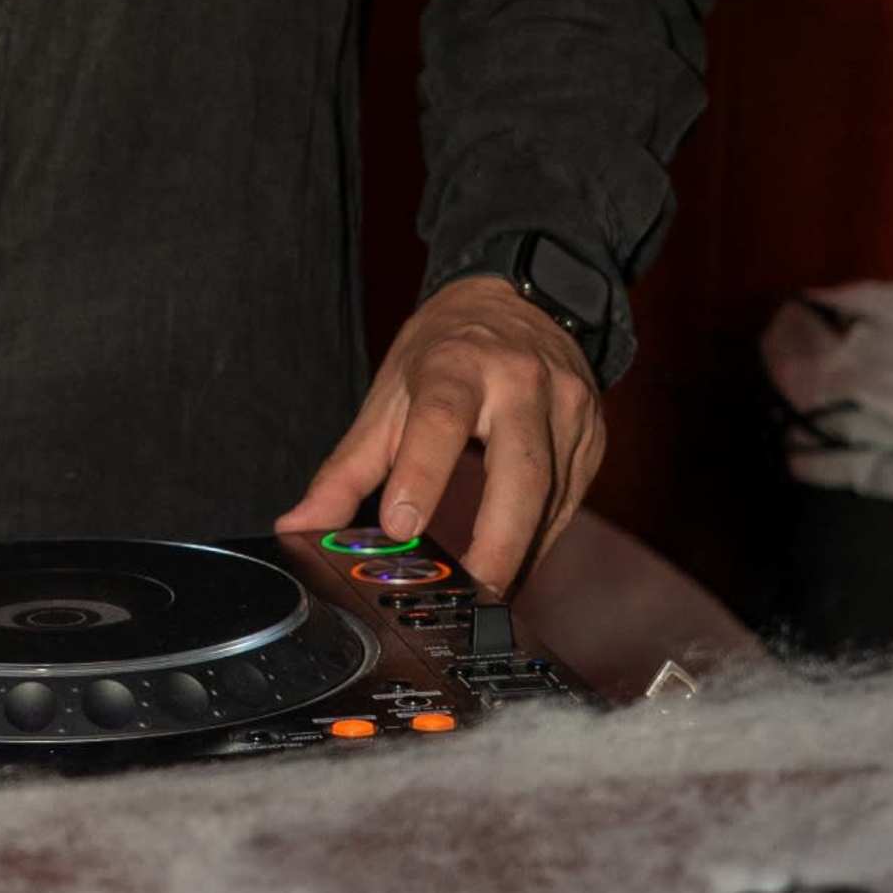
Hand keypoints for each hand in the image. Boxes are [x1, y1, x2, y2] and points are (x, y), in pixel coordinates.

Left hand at [282, 275, 603, 598]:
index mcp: (459, 365)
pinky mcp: (592, 434)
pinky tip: (516, 565)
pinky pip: (569, 500)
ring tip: (489, 594)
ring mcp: (567, 408)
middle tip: (471, 592)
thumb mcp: (389, 395)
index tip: (399, 527)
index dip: (422, 475)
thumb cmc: (447, 350)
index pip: (441, 421)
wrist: (522, 298)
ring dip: (522, 552)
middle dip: (498, 541)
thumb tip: (300, 524)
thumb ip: (346, 469)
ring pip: (552, 495)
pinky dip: (541, 540)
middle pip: (521, 471)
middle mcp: (521, 382)